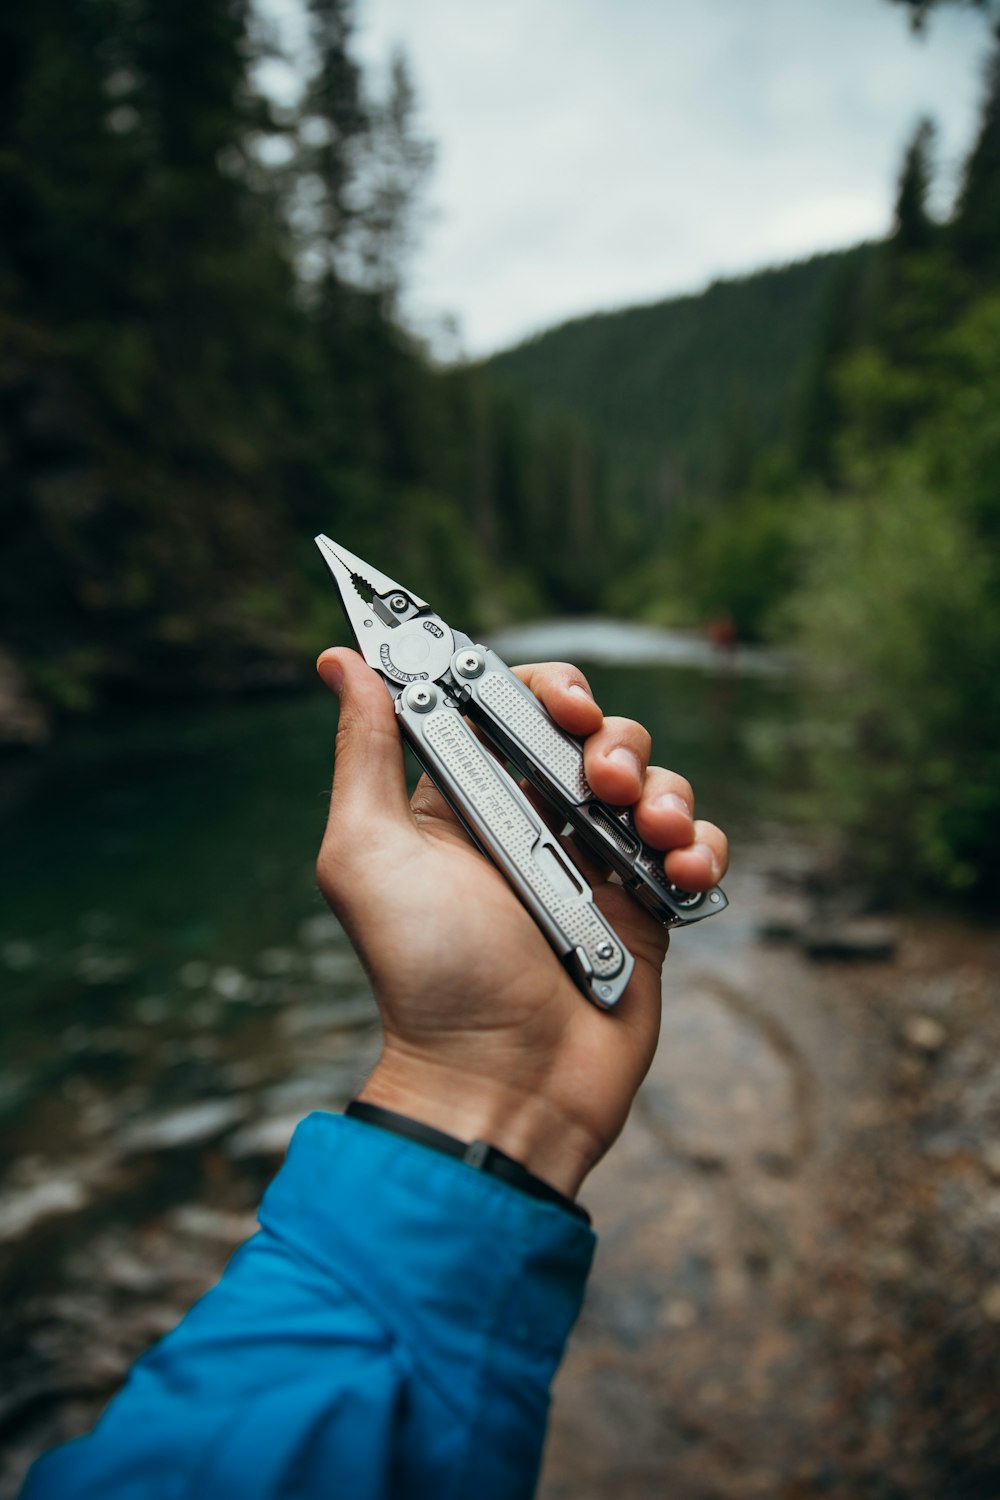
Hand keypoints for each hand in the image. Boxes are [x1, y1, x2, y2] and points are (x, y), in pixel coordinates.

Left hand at [315, 648, 728, 1198]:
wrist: (503, 1082)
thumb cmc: (426, 975)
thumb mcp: (370, 854)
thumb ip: (366, 752)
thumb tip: (344, 662)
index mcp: (464, 800)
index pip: (511, 707)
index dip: (544, 688)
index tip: (563, 701)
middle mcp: (530, 822)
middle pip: (592, 733)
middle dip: (611, 738)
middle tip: (603, 780)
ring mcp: (591, 865)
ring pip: (651, 782)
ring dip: (663, 791)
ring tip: (651, 834)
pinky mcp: (643, 908)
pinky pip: (691, 845)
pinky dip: (699, 845)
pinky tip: (681, 871)